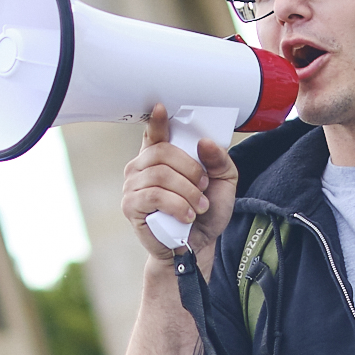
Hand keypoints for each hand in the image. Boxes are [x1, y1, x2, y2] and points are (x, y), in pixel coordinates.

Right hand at [122, 105, 238, 270]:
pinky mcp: (131, 206)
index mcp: (160, 157)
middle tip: (204, 186)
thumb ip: (218, 160)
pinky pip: (154, 195)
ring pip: (160, 174)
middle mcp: (142, 167)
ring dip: (187, 190)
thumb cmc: (205, 212)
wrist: (197, 245)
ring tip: (199, 205)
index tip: (162, 108)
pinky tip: (187, 215)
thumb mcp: (223, 182)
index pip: (154, 133)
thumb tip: (204, 142)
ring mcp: (133, 186)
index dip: (157, 121)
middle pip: (162, 152)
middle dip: (190, 168)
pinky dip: (176, 204)